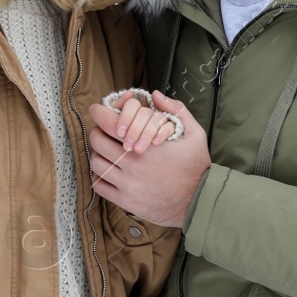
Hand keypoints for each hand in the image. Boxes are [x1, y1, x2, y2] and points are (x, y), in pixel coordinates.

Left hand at [87, 91, 210, 227]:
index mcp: (145, 144)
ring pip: (95, 163)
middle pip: (96, 141)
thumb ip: (176, 110)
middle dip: (99, 132)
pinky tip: (111, 173)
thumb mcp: (195, 134)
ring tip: (110, 153)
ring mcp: (126, 184)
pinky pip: (99, 185)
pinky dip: (100, 177)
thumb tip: (155, 95)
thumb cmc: (197, 168)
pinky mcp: (125, 201)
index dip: (99, 113)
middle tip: (106, 133)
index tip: (99, 111)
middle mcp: (132, 164)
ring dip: (99, 154)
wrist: (200, 202)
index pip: (107, 122)